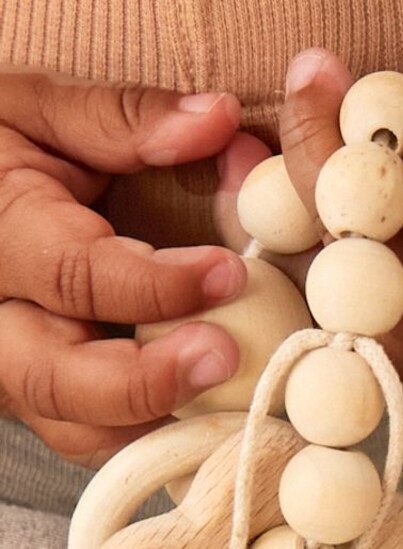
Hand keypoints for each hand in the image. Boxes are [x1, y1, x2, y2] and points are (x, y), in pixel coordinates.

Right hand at [0, 74, 246, 462]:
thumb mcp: (38, 109)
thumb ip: (125, 118)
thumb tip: (220, 120)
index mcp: (0, 233)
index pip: (74, 275)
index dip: (157, 284)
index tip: (231, 271)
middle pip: (55, 378)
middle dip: (145, 382)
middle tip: (223, 358)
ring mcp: (10, 366)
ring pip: (72, 427)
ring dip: (156, 426)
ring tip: (233, 408)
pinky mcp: (34, 396)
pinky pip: (91, 437)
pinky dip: (151, 439)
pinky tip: (215, 426)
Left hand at [265, 50, 402, 408]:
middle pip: (354, 232)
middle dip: (325, 148)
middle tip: (315, 67)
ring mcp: (401, 353)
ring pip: (314, 258)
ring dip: (279, 187)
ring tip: (251, 126)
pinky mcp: (377, 337)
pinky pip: (309, 274)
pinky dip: (279, 220)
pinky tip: (247, 170)